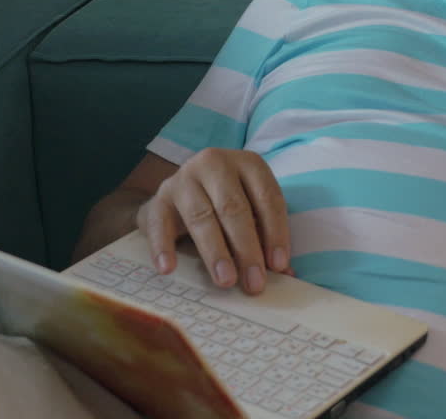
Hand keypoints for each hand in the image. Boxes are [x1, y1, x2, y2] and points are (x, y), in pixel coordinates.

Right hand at [137, 148, 290, 294]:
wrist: (183, 194)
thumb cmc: (227, 205)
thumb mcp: (252, 213)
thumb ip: (266, 239)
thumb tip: (286, 274)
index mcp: (248, 163)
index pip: (268, 198)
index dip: (276, 233)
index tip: (278, 265)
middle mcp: (216, 163)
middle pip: (234, 208)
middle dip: (247, 249)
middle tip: (254, 282)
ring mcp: (184, 178)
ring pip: (201, 216)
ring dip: (215, 252)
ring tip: (226, 281)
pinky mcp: (159, 197)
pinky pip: (160, 224)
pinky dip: (163, 248)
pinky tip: (169, 269)